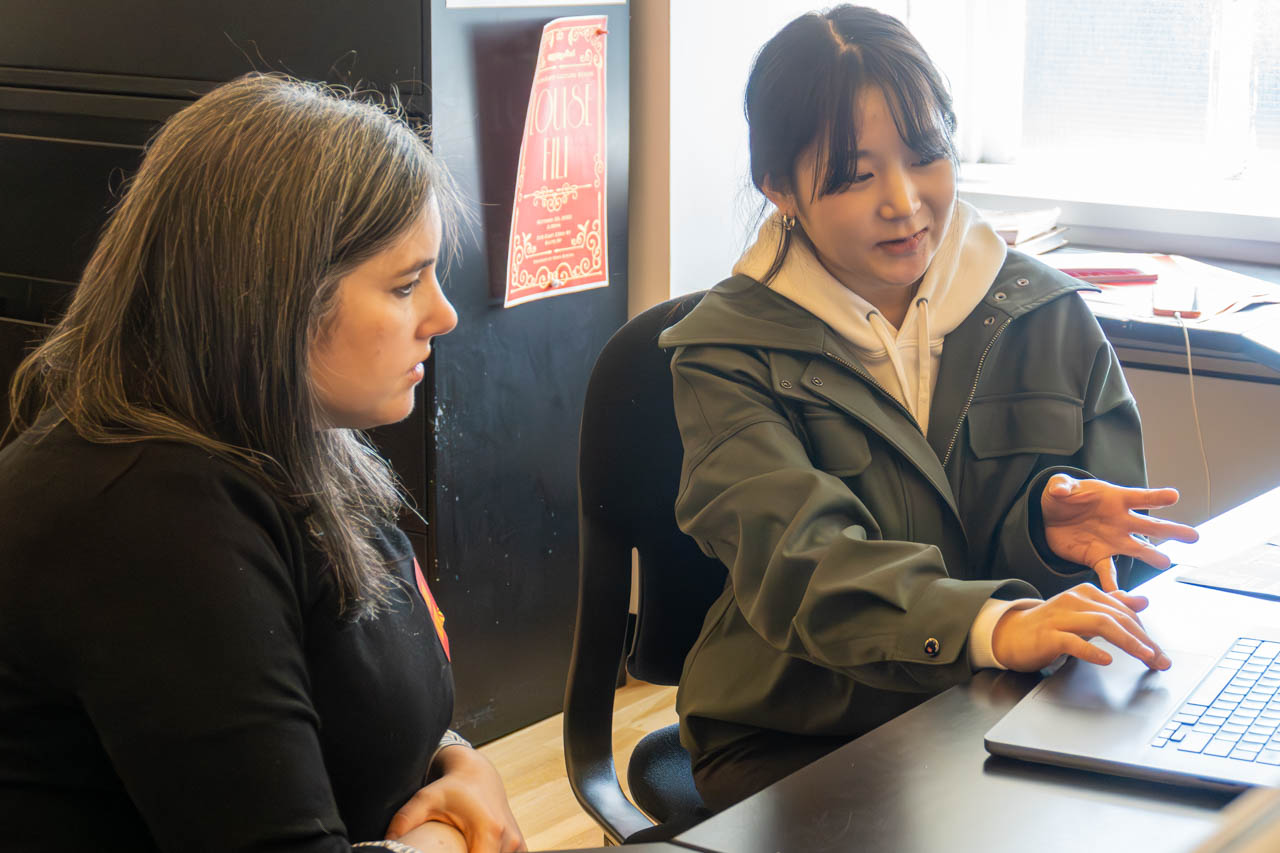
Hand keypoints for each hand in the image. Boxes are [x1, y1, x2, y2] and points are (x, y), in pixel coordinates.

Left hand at [386, 746, 525, 852]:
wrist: (478, 773)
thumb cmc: (451, 787)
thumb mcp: (425, 799)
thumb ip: (404, 821)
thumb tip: (385, 841)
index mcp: (489, 830)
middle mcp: (509, 838)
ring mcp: (517, 843)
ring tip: (459, 851)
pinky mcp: (519, 846)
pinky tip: (474, 851)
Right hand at [991, 584, 1170, 671]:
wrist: (1011, 634)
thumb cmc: (1050, 626)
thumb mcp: (1084, 613)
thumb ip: (1113, 606)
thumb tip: (1143, 601)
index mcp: (1085, 593)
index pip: (1123, 610)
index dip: (1145, 631)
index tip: (1159, 653)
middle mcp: (1074, 600)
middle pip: (1116, 617)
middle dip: (1144, 640)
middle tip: (1160, 659)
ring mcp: (1060, 617)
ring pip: (1100, 624)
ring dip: (1128, 642)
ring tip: (1144, 657)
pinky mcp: (1047, 635)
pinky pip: (1073, 641)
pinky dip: (1091, 651)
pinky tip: (1105, 660)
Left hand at [1041, 474, 1197, 590]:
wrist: (1048, 518)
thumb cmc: (1061, 498)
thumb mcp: (1059, 486)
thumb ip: (1061, 485)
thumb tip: (1060, 489)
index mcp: (1115, 499)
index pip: (1140, 497)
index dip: (1156, 497)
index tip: (1173, 496)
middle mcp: (1120, 521)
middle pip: (1151, 526)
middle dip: (1172, 530)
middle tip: (1193, 536)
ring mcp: (1112, 541)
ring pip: (1138, 550)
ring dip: (1151, 556)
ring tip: (1164, 562)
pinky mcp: (1097, 556)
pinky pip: (1108, 572)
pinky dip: (1113, 584)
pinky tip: (1120, 595)